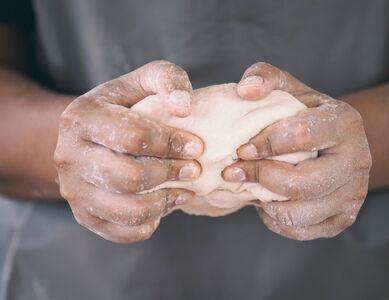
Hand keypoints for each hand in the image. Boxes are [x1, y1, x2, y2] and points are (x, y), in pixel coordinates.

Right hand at [54, 61, 203, 242]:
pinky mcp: (84, 215)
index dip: (171, 144)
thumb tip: (184, 107)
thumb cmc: (124, 107)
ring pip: (128, 210)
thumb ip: (167, 80)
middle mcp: (68, 156)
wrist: (90, 136)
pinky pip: (124, 232)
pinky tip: (166, 203)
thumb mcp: (142, 82)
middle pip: (129, 177)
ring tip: (186, 189)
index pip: (132, 137)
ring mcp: (74, 190)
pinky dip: (152, 222)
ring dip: (165, 202)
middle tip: (195, 169)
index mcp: (81, 118)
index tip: (197, 145)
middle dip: (170, 174)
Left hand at [223, 62, 370, 239]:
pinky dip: (275, 219)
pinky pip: (301, 230)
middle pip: (300, 183)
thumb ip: (266, 77)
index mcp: (345, 123)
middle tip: (234, 171)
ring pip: (299, 212)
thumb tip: (246, 90)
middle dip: (260, 178)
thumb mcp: (290, 89)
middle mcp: (358, 161)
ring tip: (251, 185)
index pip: (300, 136)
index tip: (240, 148)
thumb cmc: (305, 115)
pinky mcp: (343, 219)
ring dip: (265, 201)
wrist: (336, 144)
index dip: (263, 144)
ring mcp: (353, 195)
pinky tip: (266, 201)